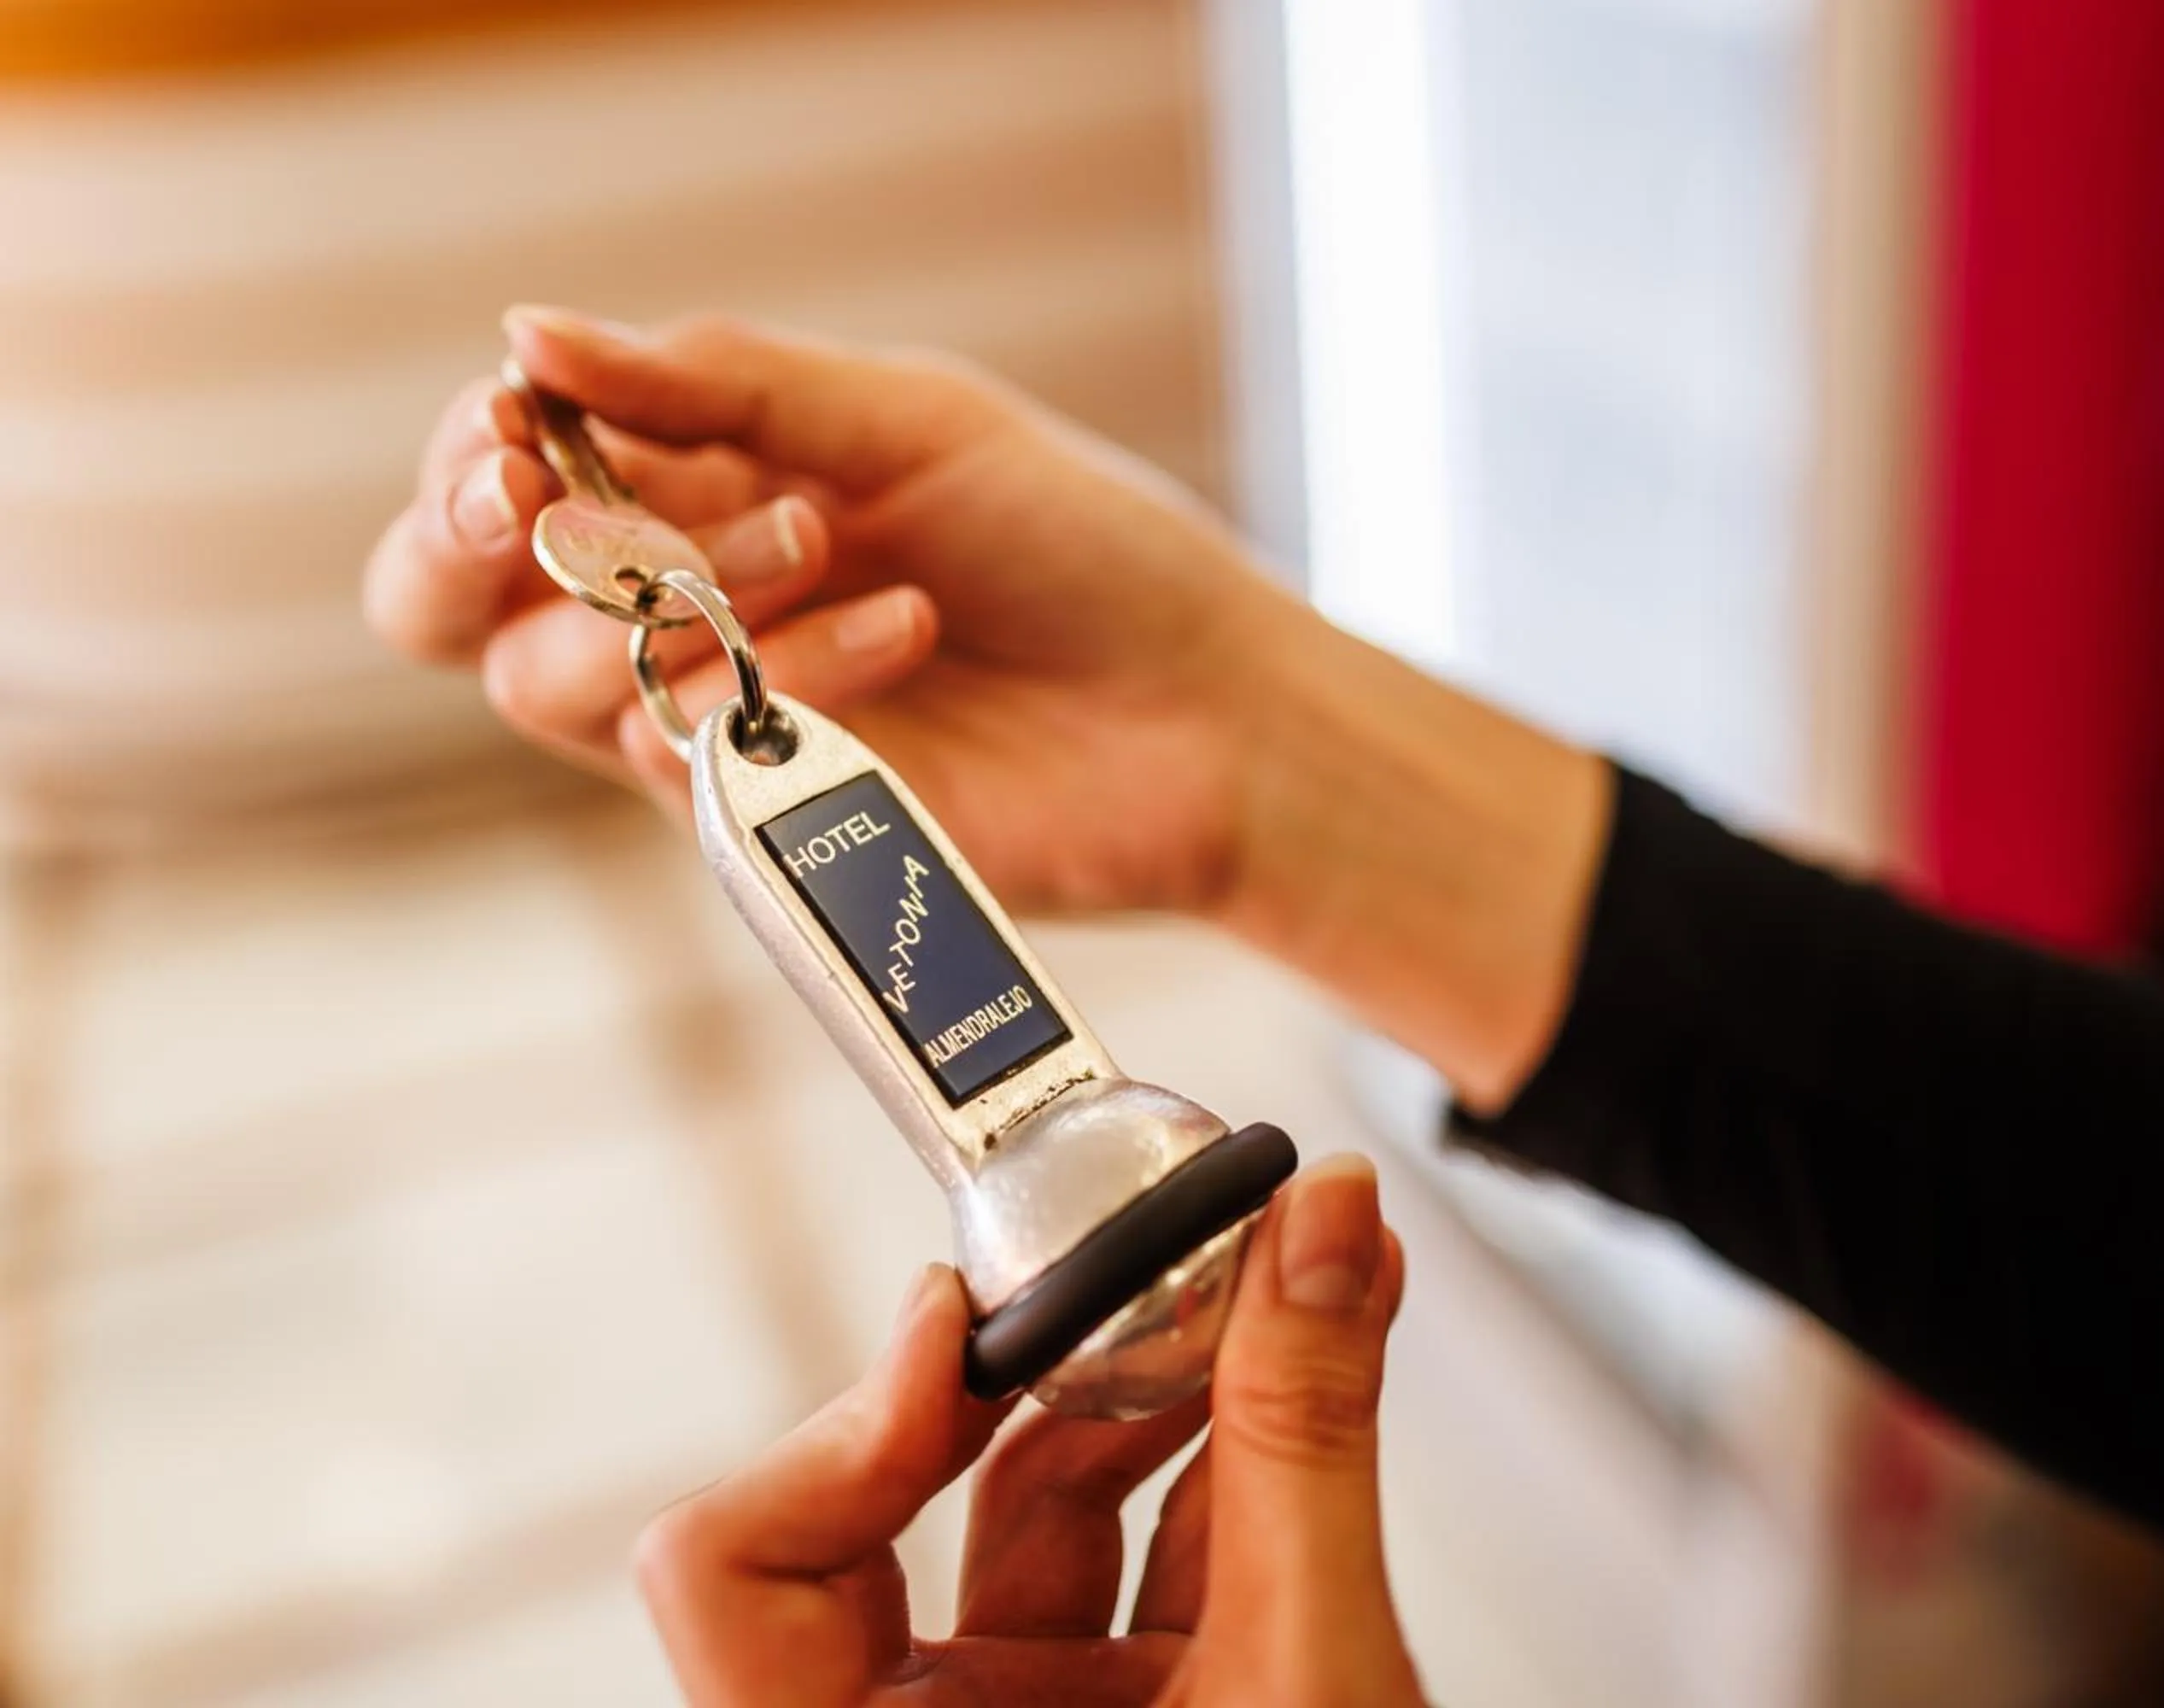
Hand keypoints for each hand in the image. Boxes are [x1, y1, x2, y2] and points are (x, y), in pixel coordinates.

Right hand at [366, 306, 1314, 915]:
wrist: (1204, 706)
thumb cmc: (1077, 547)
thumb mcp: (907, 420)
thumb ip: (720, 383)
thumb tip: (528, 334)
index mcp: (698, 490)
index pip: (502, 471)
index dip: (476, 447)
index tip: (517, 424)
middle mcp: (677, 609)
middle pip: (450, 606)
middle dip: (460, 549)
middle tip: (537, 506)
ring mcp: (714, 724)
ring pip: (554, 685)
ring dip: (676, 592)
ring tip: (832, 543)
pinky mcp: (768, 822)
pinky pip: (682, 759)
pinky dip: (775, 676)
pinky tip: (900, 629)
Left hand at [638, 1155, 1427, 1706]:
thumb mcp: (1314, 1681)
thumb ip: (1306, 1443)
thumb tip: (1314, 1234)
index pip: (727, 1570)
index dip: (838, 1423)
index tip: (967, 1322)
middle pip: (887, 1521)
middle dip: (1034, 1380)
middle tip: (1137, 1279)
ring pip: (1025, 1529)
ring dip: (1149, 1400)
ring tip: (1259, 1304)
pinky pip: (1118, 1573)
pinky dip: (1206, 1469)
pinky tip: (1288, 1376)